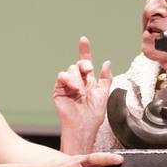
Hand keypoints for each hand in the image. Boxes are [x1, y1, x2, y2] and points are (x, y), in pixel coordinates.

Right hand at [52, 36, 111, 152]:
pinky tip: (74, 89)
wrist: (83, 126)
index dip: (84, 50)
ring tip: (81, 90)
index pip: (85, 62)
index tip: (83, 40)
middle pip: (78, 64)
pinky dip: (69, 80)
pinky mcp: (59, 90)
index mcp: (88, 81)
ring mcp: (67, 85)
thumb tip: (106, 62)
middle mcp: (77, 81)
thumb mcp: (104, 94)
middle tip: (88, 71)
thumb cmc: (93, 115)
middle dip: (85, 65)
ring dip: (78, 78)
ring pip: (71, 69)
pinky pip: (61, 76)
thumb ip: (106, 78)